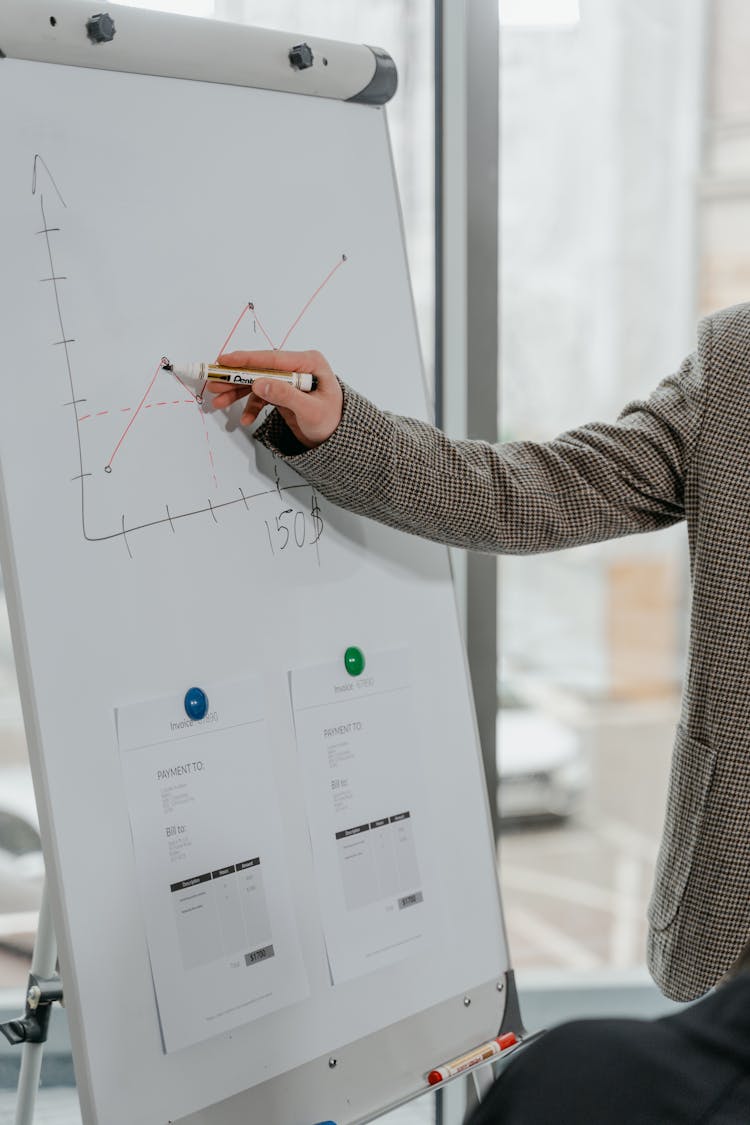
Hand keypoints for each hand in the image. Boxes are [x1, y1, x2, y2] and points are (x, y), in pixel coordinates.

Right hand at [208, 349, 342, 448]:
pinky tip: (245, 419)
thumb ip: (285, 395)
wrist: (338, 438)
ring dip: (236, 392)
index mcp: (309, 362)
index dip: (246, 359)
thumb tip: (259, 383)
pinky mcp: (283, 391)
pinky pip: (261, 396)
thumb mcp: (310, 410)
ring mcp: (288, 379)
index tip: (224, 360)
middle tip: (212, 381)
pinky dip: (251, 406)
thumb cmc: (332, 421)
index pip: (272, 358)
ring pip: (256, 382)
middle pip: (259, 368)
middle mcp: (297, 367)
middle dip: (235, 377)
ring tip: (218, 401)